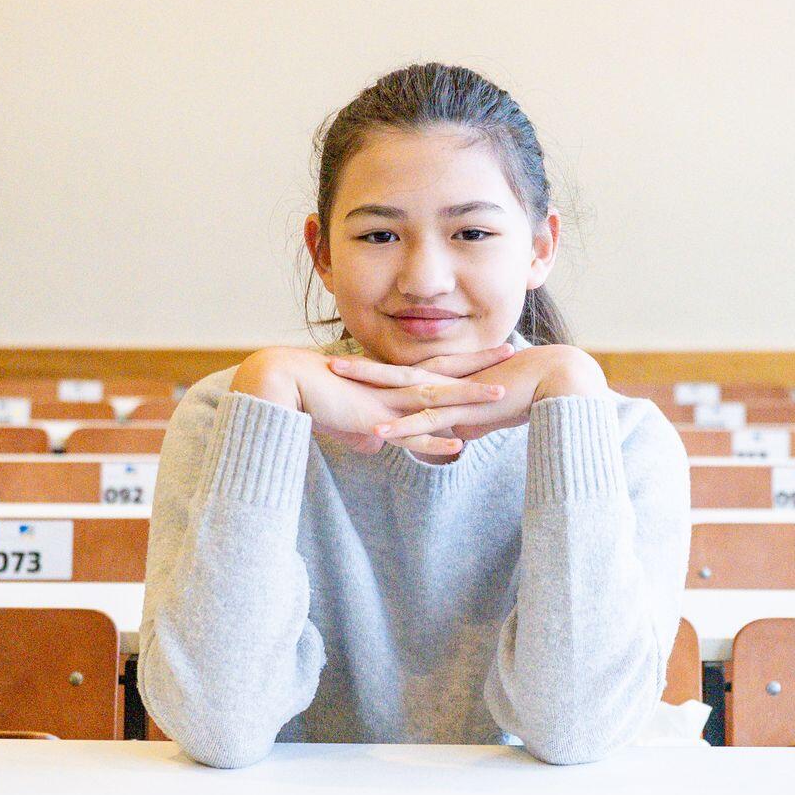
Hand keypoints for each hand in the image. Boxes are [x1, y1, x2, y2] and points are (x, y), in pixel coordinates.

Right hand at [230, 346, 507, 455]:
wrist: (281, 384)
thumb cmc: (309, 399)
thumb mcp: (346, 418)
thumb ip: (366, 430)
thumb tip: (376, 444)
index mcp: (391, 382)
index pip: (436, 366)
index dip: (466, 359)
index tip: (492, 350)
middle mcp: (394, 387)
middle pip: (446, 372)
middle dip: (480, 363)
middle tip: (513, 349)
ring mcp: (386, 402)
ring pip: (436, 398)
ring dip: (469, 397)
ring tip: (500, 395)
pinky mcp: (373, 420)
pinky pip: (409, 433)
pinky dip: (434, 442)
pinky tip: (458, 446)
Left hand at [328, 345, 608, 447]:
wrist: (556, 379)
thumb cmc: (528, 392)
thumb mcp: (488, 411)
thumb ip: (468, 423)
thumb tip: (456, 438)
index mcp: (448, 378)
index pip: (404, 372)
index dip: (377, 370)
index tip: (350, 367)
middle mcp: (445, 381)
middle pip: (394, 373)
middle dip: (360, 369)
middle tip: (328, 363)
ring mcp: (452, 394)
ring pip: (402, 391)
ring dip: (368, 386)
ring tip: (336, 380)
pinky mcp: (464, 411)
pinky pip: (427, 422)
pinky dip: (402, 429)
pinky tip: (378, 434)